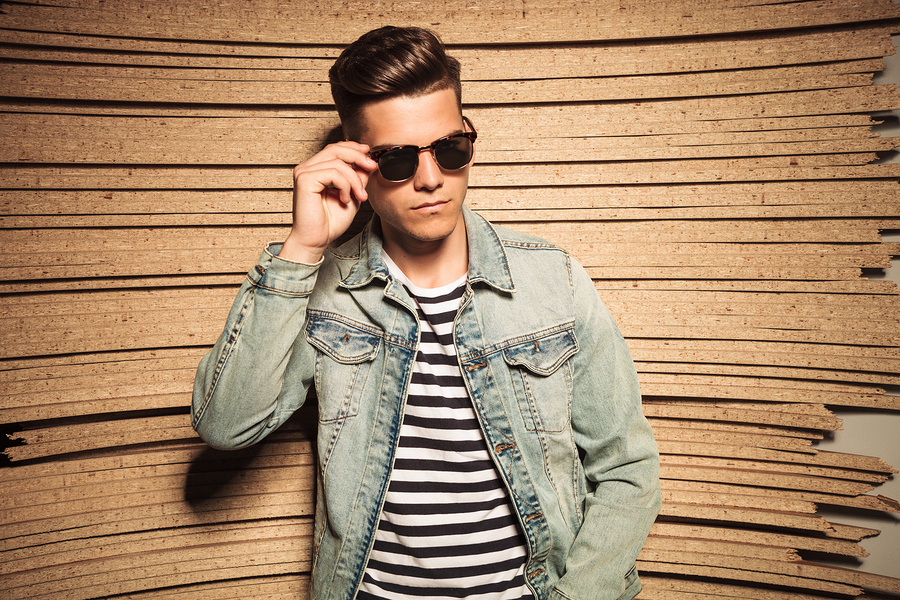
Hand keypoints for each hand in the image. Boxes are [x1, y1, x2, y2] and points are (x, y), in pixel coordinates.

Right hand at [279, 141, 377, 262]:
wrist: (316, 240)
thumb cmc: (329, 223)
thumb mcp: (351, 195)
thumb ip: (358, 178)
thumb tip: (368, 163)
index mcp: (315, 170)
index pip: (334, 149)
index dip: (352, 148)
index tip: (368, 154)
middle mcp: (307, 168)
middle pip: (336, 149)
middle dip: (358, 157)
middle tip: (372, 168)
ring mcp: (304, 173)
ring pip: (338, 162)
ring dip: (355, 179)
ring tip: (359, 196)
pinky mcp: (304, 180)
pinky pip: (333, 173)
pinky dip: (345, 186)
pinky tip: (345, 199)